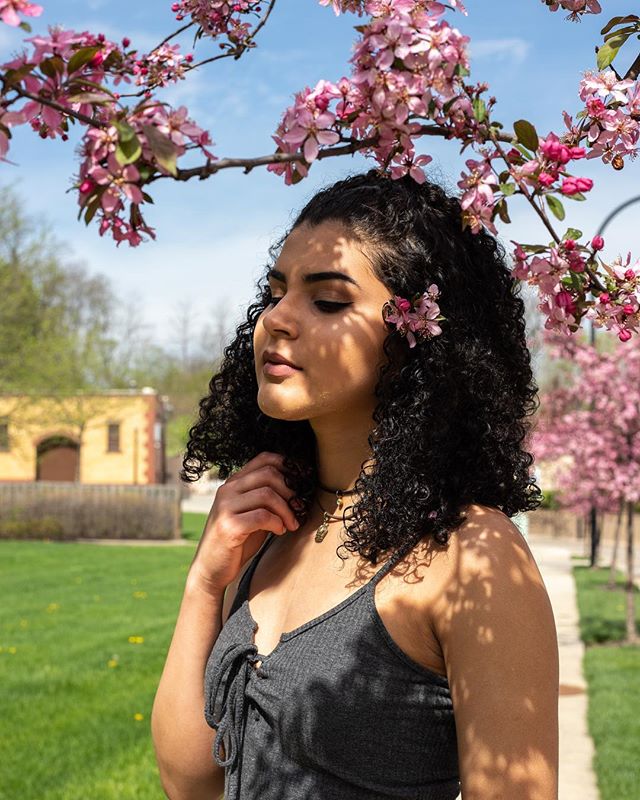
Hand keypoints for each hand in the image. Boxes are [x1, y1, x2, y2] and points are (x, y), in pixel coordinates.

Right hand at [187, 451, 300, 594]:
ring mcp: (225, 507)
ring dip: (286, 510)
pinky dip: (277, 523)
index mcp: (234, 483)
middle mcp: (227, 490)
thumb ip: (267, 499)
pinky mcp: (228, 526)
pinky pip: (262, 516)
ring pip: (267, 494)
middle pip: (269, 474)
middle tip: (299, 509)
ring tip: (291, 524)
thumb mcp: (252, 513)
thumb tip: (299, 489)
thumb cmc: (237, 541)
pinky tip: (279, 531)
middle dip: (291, 491)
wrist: (211, 568)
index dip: (288, 465)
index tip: (304, 479)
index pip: (263, 458)